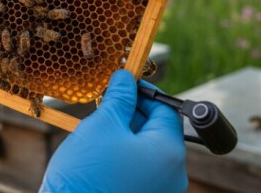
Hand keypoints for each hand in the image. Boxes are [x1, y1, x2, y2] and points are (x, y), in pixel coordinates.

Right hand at [40, 70, 186, 192]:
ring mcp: (160, 191)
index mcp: (169, 152)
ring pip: (148, 151)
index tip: (123, 85)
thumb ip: (120, 98)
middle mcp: (173, 175)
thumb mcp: (103, 125)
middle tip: (106, 105)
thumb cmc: (87, 172)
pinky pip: (140, 170)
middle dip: (133, 114)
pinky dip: (124, 156)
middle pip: (159, 132)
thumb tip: (126, 78)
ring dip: (127, 135)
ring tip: (99, 131)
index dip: (144, 93)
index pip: (167, 111)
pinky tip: (101, 153)